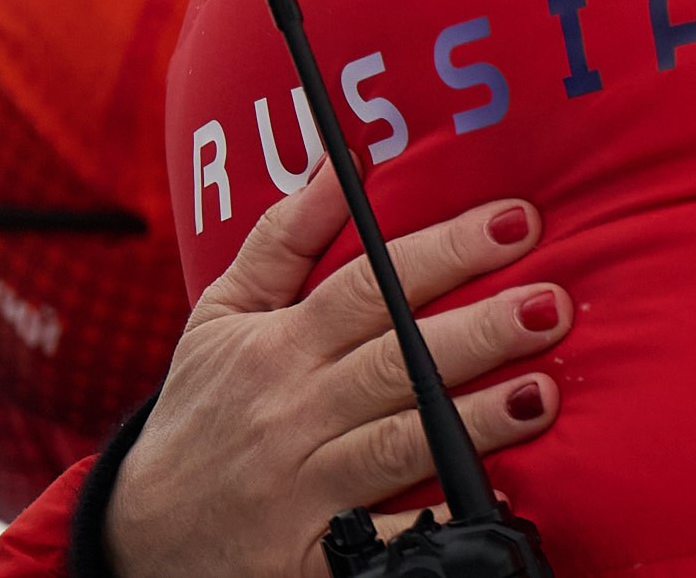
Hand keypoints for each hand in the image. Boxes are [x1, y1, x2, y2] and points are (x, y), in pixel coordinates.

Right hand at [104, 174, 570, 577]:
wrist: (143, 535)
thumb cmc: (203, 409)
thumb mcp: (223, 315)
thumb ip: (286, 236)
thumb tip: (344, 157)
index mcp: (279, 347)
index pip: (371, 287)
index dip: (445, 252)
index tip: (518, 220)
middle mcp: (295, 412)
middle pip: (397, 363)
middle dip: (478, 331)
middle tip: (551, 303)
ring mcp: (307, 487)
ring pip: (399, 445)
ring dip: (474, 421)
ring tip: (541, 393)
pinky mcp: (316, 554)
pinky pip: (383, 539)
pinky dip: (433, 522)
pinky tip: (492, 498)